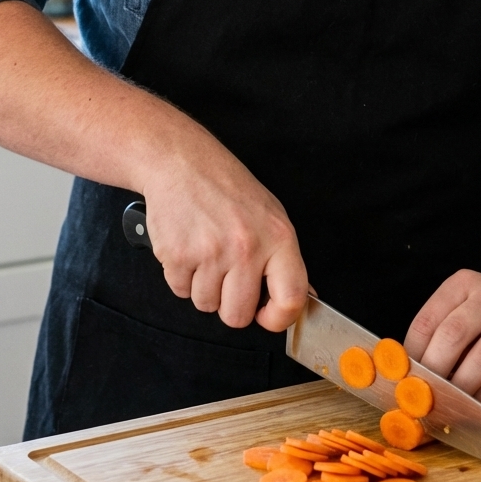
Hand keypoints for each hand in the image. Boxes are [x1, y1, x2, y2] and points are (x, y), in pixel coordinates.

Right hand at [141, 133, 308, 333]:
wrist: (183, 162)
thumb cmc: (227, 188)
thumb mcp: (271, 215)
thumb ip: (285, 260)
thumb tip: (303, 297)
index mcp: (278, 238)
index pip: (291, 299)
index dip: (278, 319)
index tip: (267, 316)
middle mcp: (247, 247)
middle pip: (238, 316)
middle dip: (230, 304)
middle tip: (227, 276)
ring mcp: (211, 253)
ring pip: (206, 306)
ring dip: (203, 288)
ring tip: (206, 253)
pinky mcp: (178, 255)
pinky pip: (180, 291)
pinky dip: (181, 276)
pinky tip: (189, 248)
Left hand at [404, 269, 480, 405]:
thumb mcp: (467, 307)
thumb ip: (440, 331)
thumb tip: (408, 372)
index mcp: (464, 284)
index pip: (428, 319)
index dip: (411, 353)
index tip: (404, 377)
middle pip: (453, 335)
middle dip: (434, 370)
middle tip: (423, 394)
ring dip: (460, 387)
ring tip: (447, 403)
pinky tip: (472, 406)